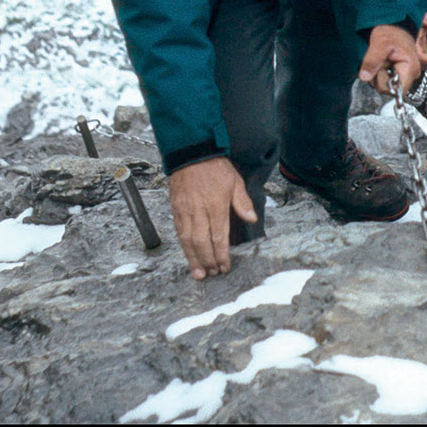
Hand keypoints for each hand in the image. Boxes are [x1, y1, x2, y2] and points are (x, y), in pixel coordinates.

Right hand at [167, 157, 256, 279]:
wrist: (191, 152)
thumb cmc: (215, 167)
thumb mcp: (235, 181)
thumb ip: (242, 202)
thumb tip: (251, 218)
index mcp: (216, 205)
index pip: (219, 236)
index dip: (221, 254)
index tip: (225, 266)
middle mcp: (199, 211)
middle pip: (202, 243)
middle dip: (207, 261)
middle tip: (212, 274)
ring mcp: (185, 211)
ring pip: (188, 241)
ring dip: (193, 259)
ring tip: (199, 274)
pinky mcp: (175, 209)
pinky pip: (179, 232)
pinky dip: (183, 247)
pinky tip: (188, 256)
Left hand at [358, 23, 426, 95]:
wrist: (392, 24)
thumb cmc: (390, 30)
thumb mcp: (379, 42)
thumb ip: (372, 60)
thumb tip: (365, 76)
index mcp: (411, 68)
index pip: (399, 91)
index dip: (387, 85)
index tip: (380, 72)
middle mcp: (410, 73)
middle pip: (390, 89)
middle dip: (379, 77)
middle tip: (379, 61)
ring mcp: (403, 74)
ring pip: (385, 85)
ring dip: (377, 74)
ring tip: (380, 59)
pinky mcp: (396, 73)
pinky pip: (383, 80)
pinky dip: (377, 72)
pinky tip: (380, 62)